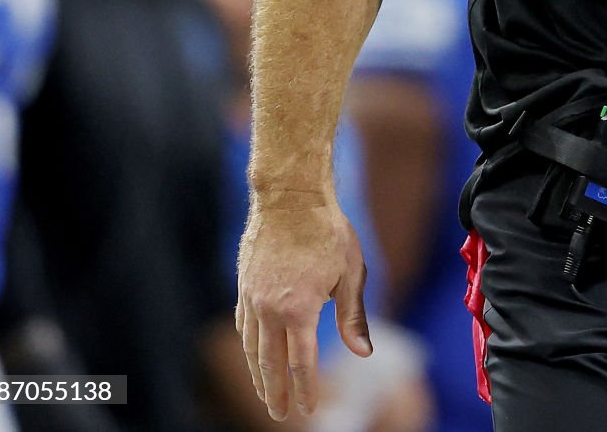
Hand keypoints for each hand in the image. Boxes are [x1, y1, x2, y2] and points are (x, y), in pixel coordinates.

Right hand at [236, 190, 371, 420]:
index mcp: (300, 310)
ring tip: (267, 394)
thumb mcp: (351, 273)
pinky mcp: (243, 287)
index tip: (309, 411)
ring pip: (253, 348)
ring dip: (259, 375)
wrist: (289, 198)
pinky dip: (249, 346)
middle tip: (281, 415)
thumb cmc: (328, 232)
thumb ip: (353, 317)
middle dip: (277, 393)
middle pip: (271, 363)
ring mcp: (252, 299)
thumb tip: (364, 354)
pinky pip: (243, 326)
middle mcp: (270, 310)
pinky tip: (255, 356)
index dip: (306, 389)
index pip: (301, 363)